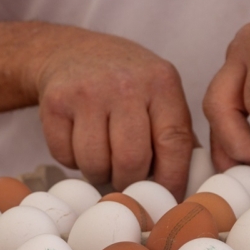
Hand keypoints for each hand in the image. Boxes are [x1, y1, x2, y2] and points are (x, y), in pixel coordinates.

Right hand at [34, 31, 193, 195]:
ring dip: (98, 173)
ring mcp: (86, 92)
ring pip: (95, 164)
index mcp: (161, 82)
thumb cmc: (123, 81)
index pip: (173, 143)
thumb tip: (195, 181)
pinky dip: (71, 160)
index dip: (172, 179)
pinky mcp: (54, 103)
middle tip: (126, 179)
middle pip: (131, 161)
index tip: (167, 198)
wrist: (69, 52)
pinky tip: (78, 142)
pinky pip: (65, 156)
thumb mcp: (159, 91)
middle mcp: (125, 84)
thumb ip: (176, 131)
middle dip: (129, 182)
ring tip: (102, 158)